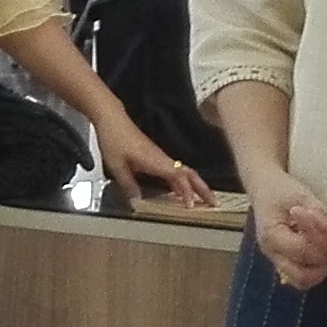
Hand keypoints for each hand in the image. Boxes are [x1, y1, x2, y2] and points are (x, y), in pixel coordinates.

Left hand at [87, 104, 210, 214]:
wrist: (113, 120)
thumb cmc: (114, 138)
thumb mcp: (116, 165)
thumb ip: (128, 185)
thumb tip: (137, 202)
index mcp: (155, 160)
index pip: (178, 177)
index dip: (187, 191)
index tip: (191, 206)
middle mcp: (162, 159)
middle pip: (189, 174)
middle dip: (202, 188)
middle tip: (214, 203)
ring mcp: (160, 157)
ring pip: (183, 173)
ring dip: (195, 186)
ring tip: (203, 201)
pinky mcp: (156, 157)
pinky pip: (174, 171)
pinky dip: (182, 182)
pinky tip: (180, 192)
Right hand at [242, 166, 326, 292]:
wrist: (263, 188)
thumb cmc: (280, 189)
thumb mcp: (303, 195)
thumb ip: (323, 215)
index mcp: (271, 234)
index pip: (303, 251)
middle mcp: (271, 252)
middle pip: (300, 276)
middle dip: (324, 266)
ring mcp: (275, 258)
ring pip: (300, 280)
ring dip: (320, 271)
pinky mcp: (282, 260)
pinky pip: (300, 274)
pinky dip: (314, 268)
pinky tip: (324, 253)